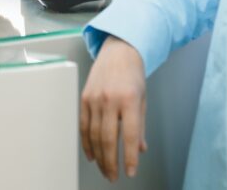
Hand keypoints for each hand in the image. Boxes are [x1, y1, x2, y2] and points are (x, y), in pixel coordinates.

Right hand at [80, 36, 147, 181]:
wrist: (118, 50)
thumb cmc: (133, 74)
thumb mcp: (142, 99)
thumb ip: (140, 126)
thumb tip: (139, 149)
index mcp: (129, 99)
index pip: (129, 136)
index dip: (129, 157)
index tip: (130, 171)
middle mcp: (111, 99)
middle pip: (108, 139)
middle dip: (111, 162)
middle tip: (114, 176)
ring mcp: (95, 98)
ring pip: (94, 135)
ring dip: (99, 156)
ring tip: (105, 169)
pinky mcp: (84, 98)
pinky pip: (84, 126)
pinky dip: (87, 143)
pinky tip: (92, 154)